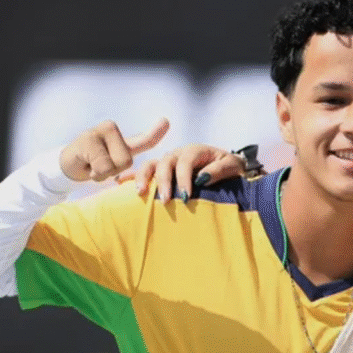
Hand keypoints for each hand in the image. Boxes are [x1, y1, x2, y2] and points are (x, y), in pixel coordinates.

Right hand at [60, 118, 168, 181]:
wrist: (66, 166)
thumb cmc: (93, 164)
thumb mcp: (114, 163)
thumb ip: (127, 161)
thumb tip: (145, 165)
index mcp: (121, 137)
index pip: (143, 139)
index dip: (156, 133)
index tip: (166, 122)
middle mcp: (111, 128)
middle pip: (127, 161)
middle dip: (113, 171)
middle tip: (99, 166)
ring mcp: (99, 132)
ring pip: (115, 164)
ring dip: (102, 173)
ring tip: (93, 164)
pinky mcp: (88, 139)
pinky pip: (102, 166)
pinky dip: (94, 172)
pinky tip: (85, 164)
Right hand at [127, 144, 245, 202]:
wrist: (228, 167)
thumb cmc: (230, 167)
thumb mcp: (232, 166)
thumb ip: (219, 170)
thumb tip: (202, 178)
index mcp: (195, 151)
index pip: (185, 162)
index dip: (183, 179)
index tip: (185, 196)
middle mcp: (178, 154)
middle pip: (165, 163)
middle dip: (163, 182)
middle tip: (165, 201)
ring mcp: (167, 161)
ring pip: (150, 165)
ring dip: (143, 178)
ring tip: (140, 193)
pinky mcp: (161, 171)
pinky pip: (144, 171)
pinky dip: (132, 176)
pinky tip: (120, 184)